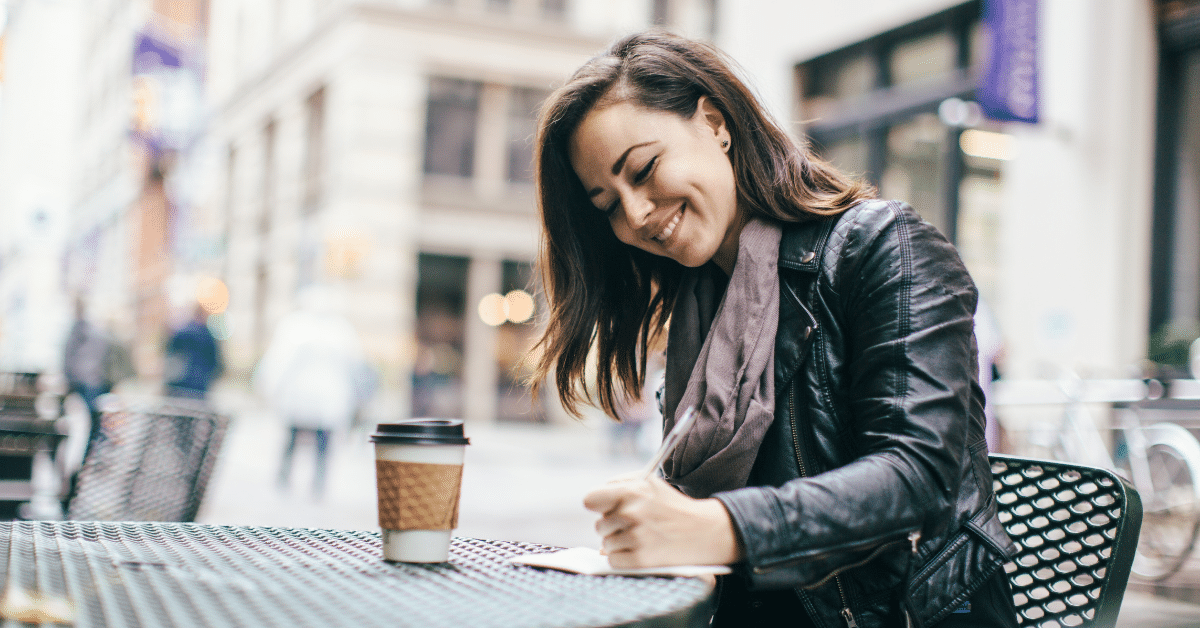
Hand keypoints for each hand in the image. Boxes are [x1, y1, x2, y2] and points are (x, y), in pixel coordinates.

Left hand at [582, 476, 741, 568]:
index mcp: (631, 491)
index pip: (590, 500)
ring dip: (619, 544)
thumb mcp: (648, 482)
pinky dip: (623, 558)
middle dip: (613, 527)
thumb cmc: (672, 505)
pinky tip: (641, 550)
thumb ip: (618, 485)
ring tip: (642, 537)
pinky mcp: (641, 560)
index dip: (597, 506)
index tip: (606, 509)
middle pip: (599, 526)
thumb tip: (592, 504)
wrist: (704, 531)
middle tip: (635, 525)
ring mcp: (636, 538)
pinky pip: (614, 561)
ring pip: (605, 545)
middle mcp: (631, 513)